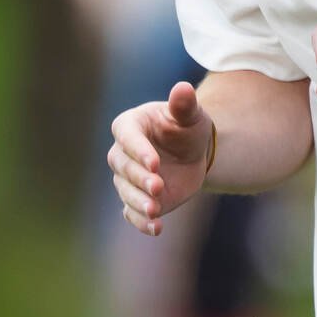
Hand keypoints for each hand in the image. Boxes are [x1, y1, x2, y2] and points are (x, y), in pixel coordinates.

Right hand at [109, 81, 211, 236]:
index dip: (139, 151)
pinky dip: (141, 222)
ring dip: (139, 202)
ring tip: (155, 211)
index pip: (128, 138)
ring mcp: (127, 178)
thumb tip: (183, 88)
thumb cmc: (187, 126)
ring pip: (126, 192)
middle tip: (158, 188)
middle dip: (140, 179)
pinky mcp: (136, 199)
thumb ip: (184, 104)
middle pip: (124, 167)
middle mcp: (122, 153)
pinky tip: (156, 228)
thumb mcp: (190, 114)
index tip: (154, 163)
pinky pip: (131, 213)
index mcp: (130, 126)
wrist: (193, 152)